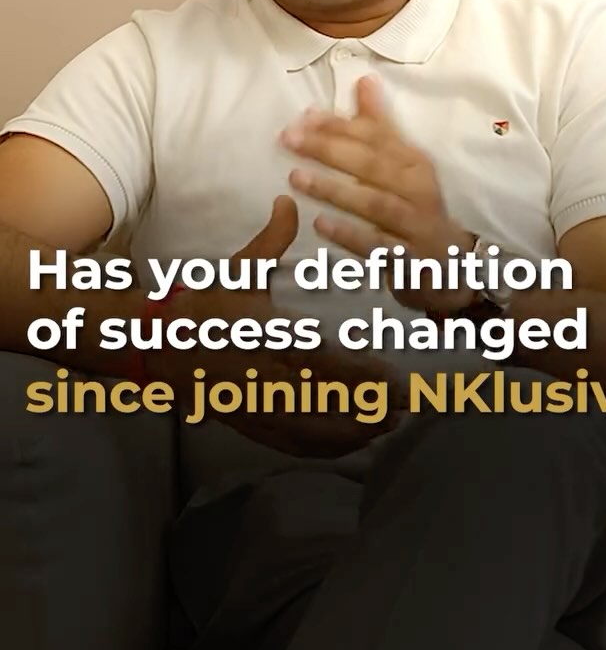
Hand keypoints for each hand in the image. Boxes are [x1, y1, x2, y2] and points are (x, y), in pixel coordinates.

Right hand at [154, 195, 404, 456]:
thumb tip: (289, 201)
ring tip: (388, 424)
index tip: (389, 375)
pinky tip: (352, 443)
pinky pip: (292, 444)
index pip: (315, 359)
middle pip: (322, 402)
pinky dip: (325, 448)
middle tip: (403, 405)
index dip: (354, 372)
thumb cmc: (205, 304)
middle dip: (365, 407)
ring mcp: (254, 405)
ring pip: (310, 429)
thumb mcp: (237, 269)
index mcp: (262, 335)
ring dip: (352, 432)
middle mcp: (259, 374)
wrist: (158, 345)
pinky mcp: (249, 424)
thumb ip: (270, 240)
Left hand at [280, 78, 475, 312]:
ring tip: (298, 177)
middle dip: (331, 149)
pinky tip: (321, 224)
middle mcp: (418, 189)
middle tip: (290, 139)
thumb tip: (364, 79)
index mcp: (415, 162)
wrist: (450, 266)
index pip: (377, 137)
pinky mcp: (409, 259)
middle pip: (373, 165)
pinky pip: (378, 246)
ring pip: (375, 204)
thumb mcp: (404, 166)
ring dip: (336, 190)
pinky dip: (350, 235)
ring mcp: (416, 226)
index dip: (341, 125)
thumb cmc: (417, 207)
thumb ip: (379, 126)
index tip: (304, 116)